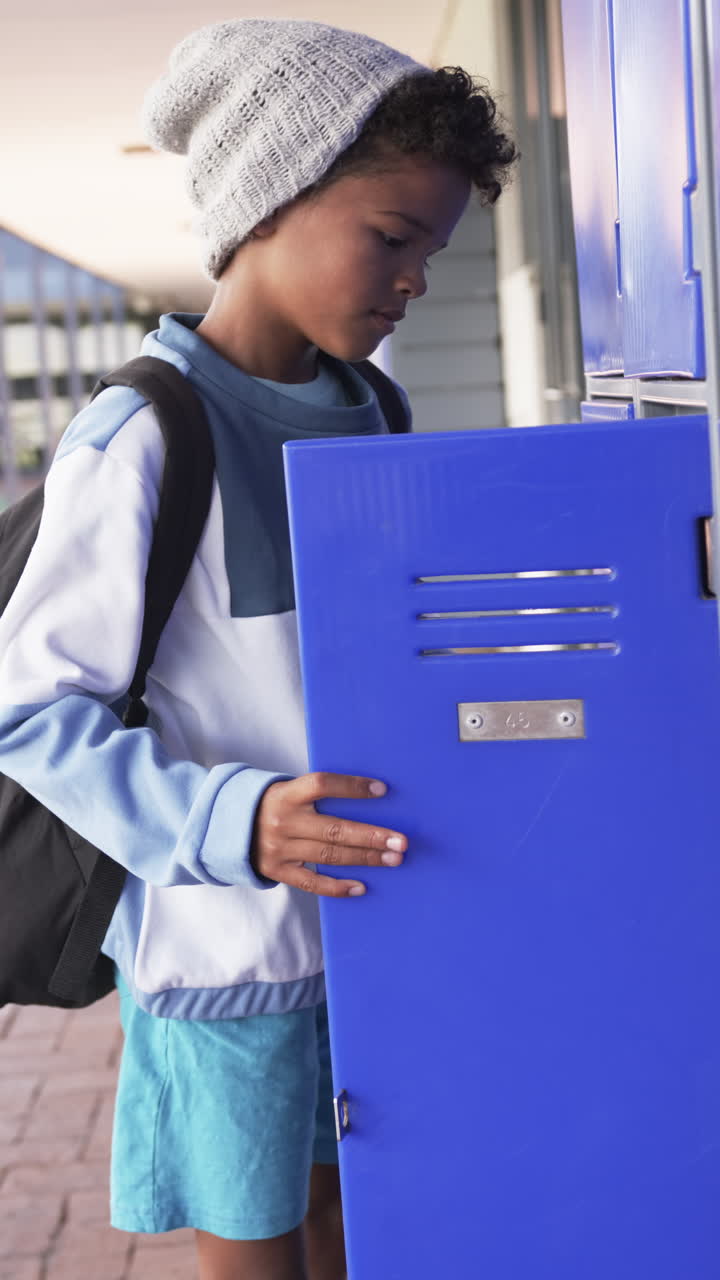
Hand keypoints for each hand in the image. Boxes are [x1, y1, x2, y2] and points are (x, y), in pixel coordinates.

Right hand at [251, 772, 406, 896]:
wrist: (229, 829)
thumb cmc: (274, 805)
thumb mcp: (287, 790)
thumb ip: (317, 793)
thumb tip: (369, 794)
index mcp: (287, 794)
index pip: (322, 785)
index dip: (351, 787)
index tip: (382, 789)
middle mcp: (283, 821)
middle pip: (334, 829)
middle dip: (371, 835)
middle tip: (401, 841)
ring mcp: (280, 849)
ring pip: (328, 856)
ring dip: (365, 858)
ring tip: (393, 859)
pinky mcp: (278, 871)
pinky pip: (312, 883)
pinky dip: (337, 886)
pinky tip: (362, 887)